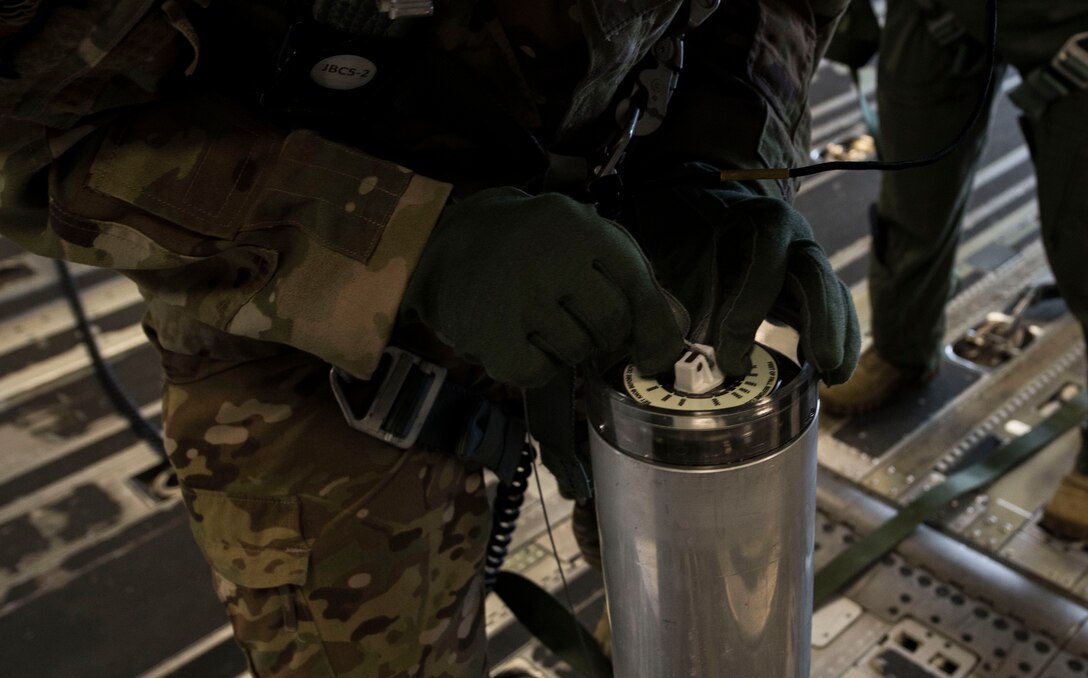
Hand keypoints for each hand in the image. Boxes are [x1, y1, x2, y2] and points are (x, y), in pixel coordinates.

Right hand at [401, 187, 685, 386]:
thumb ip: (634, 280)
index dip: (655, 329)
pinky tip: (521, 340)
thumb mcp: (586, 242)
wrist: (450, 244)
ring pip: (577, 351)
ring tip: (542, 323)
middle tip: (580, 323)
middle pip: (612, 325)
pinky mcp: (490, 335)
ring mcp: (518, 298)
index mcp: (583, 229)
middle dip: (605, 335)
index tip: (654, 355)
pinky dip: (537, 366)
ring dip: (568, 348)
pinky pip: (540, 372)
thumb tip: (676, 331)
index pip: (640, 289)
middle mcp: (552, 258)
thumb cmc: (535, 247)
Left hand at [626, 169, 859, 383]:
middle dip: (821, 319)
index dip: (747, 313)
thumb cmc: (696, 240)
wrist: (716, 213)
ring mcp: (810, 256)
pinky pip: (838, 307)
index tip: (728, 360)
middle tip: (821, 362)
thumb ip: (682, 297)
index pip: (761, 266)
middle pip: (814, 274)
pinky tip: (835, 373)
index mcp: (757, 223)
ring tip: (833, 378)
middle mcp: (792, 236)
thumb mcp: (685, 257)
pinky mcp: (817, 280)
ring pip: (833, 293)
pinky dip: (841, 339)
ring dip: (838, 336)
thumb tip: (660, 359)